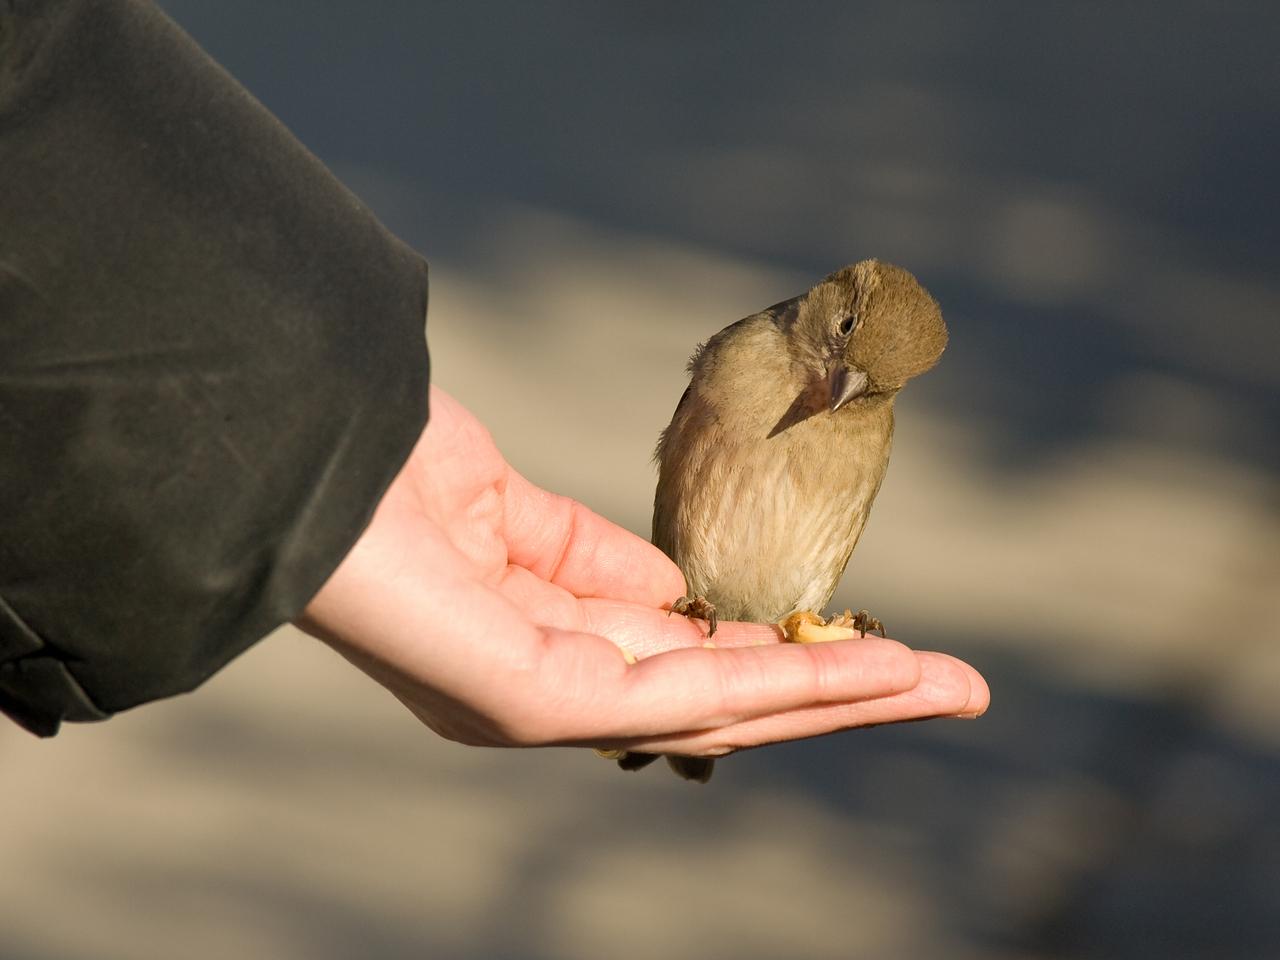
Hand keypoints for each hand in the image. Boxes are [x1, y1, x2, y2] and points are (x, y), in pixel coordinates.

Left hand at [297, 387, 987, 756]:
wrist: (297, 443)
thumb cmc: (385, 473)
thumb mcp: (514, 515)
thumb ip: (593, 560)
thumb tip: (678, 591)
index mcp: (543, 645)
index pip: (690, 663)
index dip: (787, 656)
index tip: (872, 644)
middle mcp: (547, 691)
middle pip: (724, 700)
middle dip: (841, 693)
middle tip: (953, 685)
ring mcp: (538, 704)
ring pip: (720, 708)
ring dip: (837, 695)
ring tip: (941, 684)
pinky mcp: (526, 699)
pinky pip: (675, 694)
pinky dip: (776, 683)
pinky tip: (857, 672)